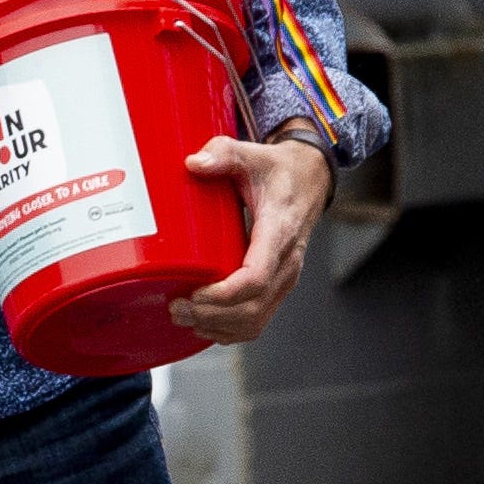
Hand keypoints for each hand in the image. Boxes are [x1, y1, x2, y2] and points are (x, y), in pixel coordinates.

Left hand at [169, 131, 332, 342]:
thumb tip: (193, 163)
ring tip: (183, 318)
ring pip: (257, 319)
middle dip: (212, 315)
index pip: (255, 277)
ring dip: (219, 326)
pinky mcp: (277, 283)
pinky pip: (259, 318)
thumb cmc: (277, 170)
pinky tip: (206, 327)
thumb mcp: (250, 154)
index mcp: (278, 233)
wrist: (308, 179)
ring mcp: (284, 276)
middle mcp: (286, 262)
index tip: (192, 294)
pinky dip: (233, 330)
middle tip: (175, 308)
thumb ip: (222, 153)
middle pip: (252, 306)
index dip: (223, 294)